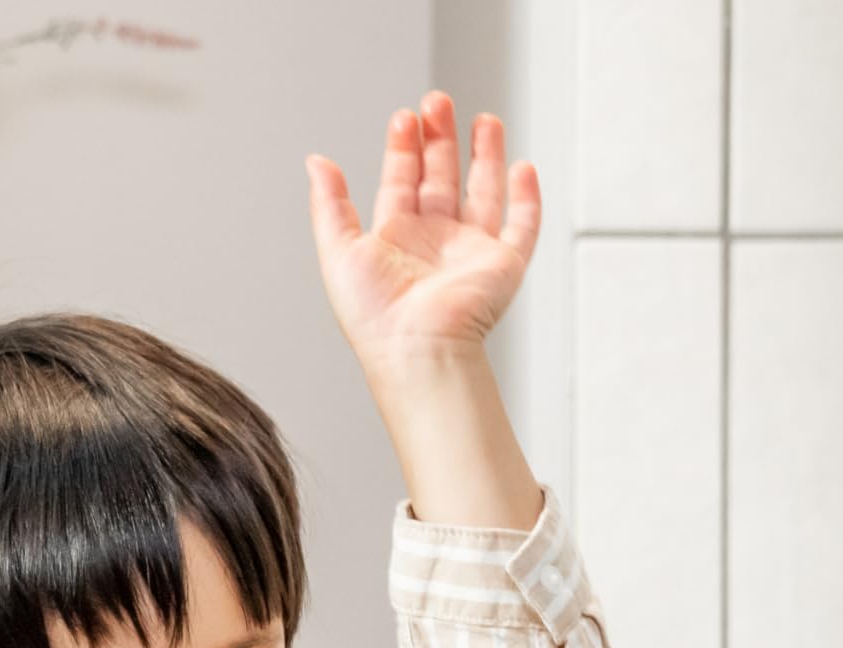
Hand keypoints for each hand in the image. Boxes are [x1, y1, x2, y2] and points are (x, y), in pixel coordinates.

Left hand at [306, 92, 543, 359]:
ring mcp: (470, 253)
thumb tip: (316, 162)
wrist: (417, 349)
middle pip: (441, 178)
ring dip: (484, 155)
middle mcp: (433, 243)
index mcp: (396, 240)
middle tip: (438, 102)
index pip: (402, 181)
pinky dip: (526, 198)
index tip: (405, 117)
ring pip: (483, 193)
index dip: (403, 147)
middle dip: (440, 138)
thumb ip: (328, 204)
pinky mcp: (503, 265)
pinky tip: (521, 168)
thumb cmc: (375, 316)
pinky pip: (521, 227)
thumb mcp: (338, 251)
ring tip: (483, 120)